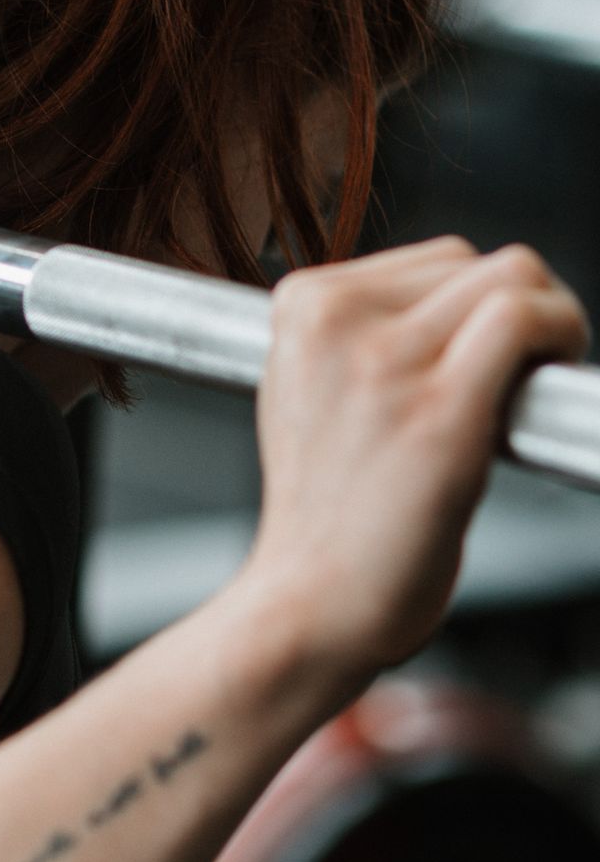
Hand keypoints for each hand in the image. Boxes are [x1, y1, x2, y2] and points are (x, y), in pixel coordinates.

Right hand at [238, 237, 589, 690]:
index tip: (481, 351)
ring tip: (538, 372)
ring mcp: (388, 365)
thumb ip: (356, 337)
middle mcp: (336, 323)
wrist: (312, 602)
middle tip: (521, 368)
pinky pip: (523, 318)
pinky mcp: (441, 412)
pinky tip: (559, 365)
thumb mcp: (307, 394)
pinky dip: (562, 328)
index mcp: (299, 309)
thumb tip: (444, 306)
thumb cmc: (325, 515)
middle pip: (468, 261)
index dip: (470, 302)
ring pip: (509, 276)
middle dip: (511, 305)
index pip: (424, 259)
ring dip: (547, 316)